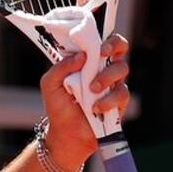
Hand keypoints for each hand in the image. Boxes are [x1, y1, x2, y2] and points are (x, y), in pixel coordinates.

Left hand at [40, 33, 131, 169]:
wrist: (66, 133)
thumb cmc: (58, 106)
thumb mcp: (50, 84)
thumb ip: (61, 67)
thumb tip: (81, 55)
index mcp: (87, 62)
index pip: (102, 41)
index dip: (106, 37)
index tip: (98, 45)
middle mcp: (102, 69)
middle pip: (120, 48)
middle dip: (114, 46)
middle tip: (101, 54)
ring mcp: (113, 84)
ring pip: (122, 68)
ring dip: (106, 76)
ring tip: (92, 90)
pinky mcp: (120, 101)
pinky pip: (122, 93)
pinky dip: (108, 100)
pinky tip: (96, 108)